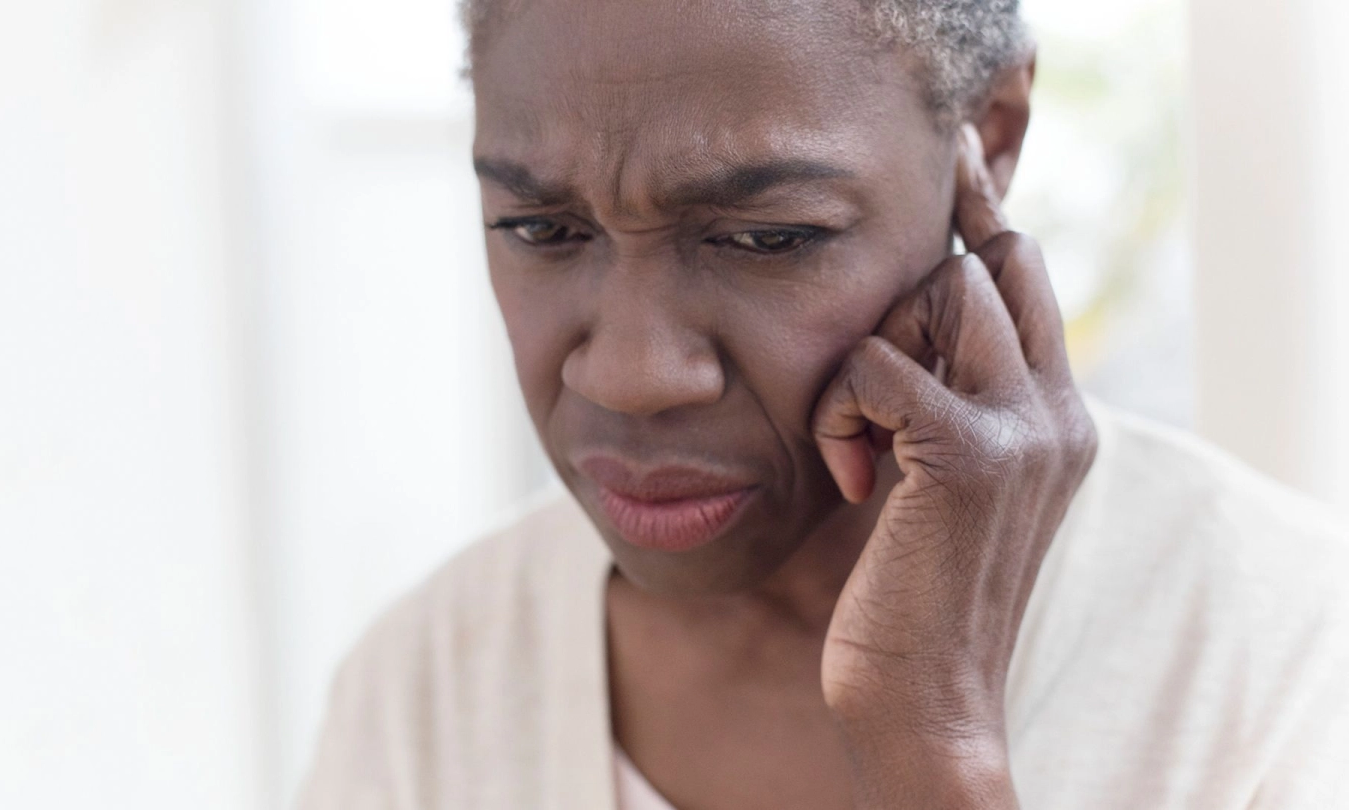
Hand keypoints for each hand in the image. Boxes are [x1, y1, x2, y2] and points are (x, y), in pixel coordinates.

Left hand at [810, 125, 1097, 806]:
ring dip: (867, 352)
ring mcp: (1024, 428)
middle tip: (866, 383)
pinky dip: (836, 407)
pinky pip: (875, 362)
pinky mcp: (968, 455)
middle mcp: (1058, 411)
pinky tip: (845, 475)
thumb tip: (899, 325)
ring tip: (854, 440)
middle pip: (988, 263)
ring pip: (941, 289)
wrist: (925, 701)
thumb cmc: (910, 593)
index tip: (949, 157)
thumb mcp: (939, 481)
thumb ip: (945, 401)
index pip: (1027, 274)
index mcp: (1058, 415)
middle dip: (906, 294)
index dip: (983, 208)